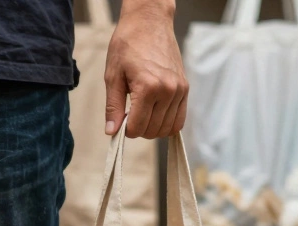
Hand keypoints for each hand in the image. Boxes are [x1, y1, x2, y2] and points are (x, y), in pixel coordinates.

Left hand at [104, 0, 187, 138]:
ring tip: (141, 113)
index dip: (126, 130)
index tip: (120, 122)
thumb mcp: (113, 76)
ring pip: (168, 128)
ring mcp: (180, 89)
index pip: (138, 127)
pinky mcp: (186, 88)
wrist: (149, 22)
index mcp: (148, 87)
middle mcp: (168, 90)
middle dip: (138, 129)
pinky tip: (154, 113)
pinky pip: (180, 119)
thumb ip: (113, 107)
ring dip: (152, 127)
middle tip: (129, 116)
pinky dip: (166, 122)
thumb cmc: (127, 45)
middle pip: (153, 130)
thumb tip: (112, 132)